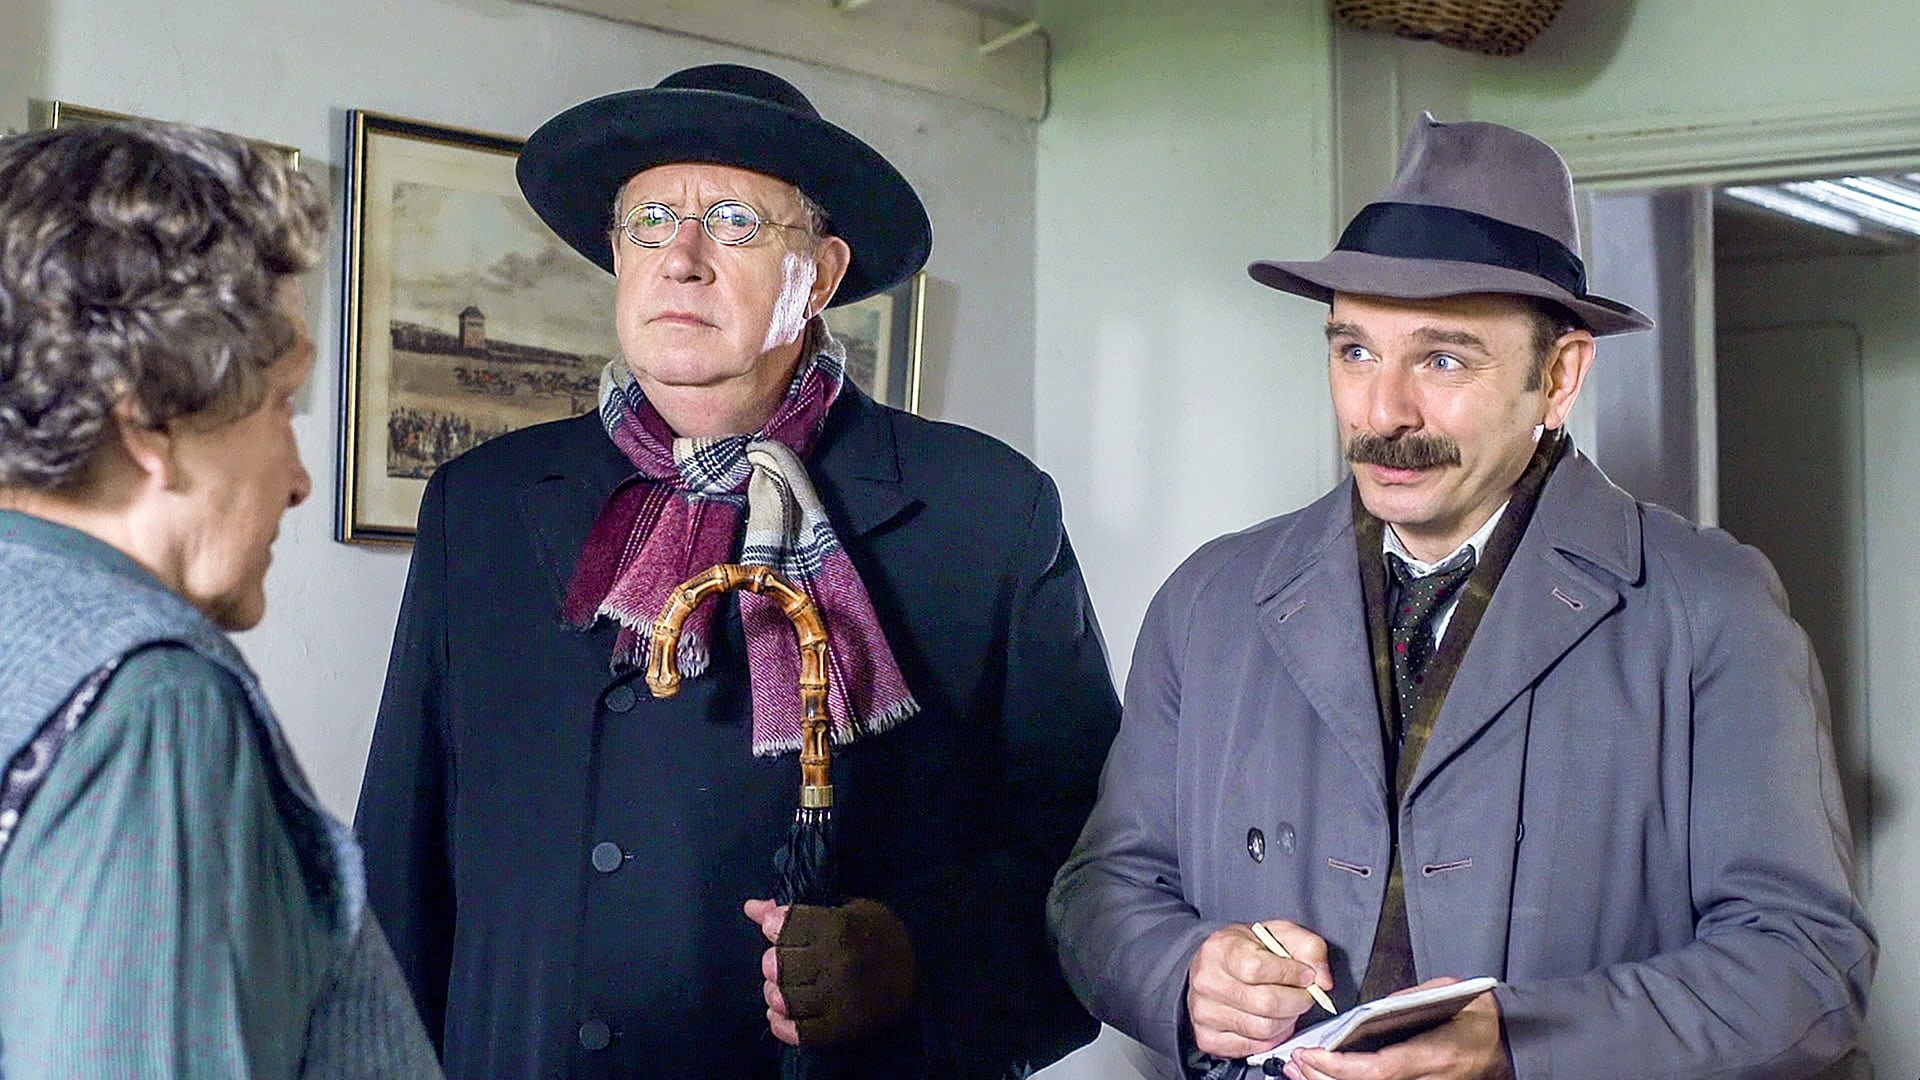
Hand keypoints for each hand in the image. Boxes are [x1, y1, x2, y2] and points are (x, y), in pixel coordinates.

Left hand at [744, 896, 915, 1048]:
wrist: (925, 966)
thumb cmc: (880, 932)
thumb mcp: (846, 909)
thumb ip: (797, 910)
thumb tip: (750, 907)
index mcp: (841, 927)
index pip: (784, 926)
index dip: (775, 926)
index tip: (779, 928)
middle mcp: (839, 963)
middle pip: (778, 964)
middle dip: (774, 960)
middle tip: (783, 960)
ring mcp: (840, 998)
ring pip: (785, 998)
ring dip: (774, 992)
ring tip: (781, 986)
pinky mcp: (843, 1027)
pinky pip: (800, 1032)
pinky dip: (781, 1024)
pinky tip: (780, 1014)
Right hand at [1185, 920, 1334, 1059]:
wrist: (1216, 966)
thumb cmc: (1248, 949)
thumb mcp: (1280, 934)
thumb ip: (1309, 948)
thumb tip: (1322, 980)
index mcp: (1220, 948)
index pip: (1258, 969)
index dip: (1292, 975)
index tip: (1306, 975)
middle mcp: (1206, 981)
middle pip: (1265, 1004)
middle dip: (1297, 1002)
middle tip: (1304, 995)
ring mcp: (1203, 1012)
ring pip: (1262, 1030)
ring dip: (1287, 1021)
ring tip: (1288, 1007)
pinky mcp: (1207, 1037)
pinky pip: (1253, 1047)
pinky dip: (1271, 1038)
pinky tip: (1272, 1021)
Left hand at [1283, 978, 1509, 1079]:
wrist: (1513, 1045)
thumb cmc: (1482, 1017)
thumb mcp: (1451, 992)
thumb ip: (1409, 997)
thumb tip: (1372, 1007)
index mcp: (1436, 1053)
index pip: (1380, 1068)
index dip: (1341, 1067)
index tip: (1313, 1055)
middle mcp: (1429, 1079)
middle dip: (1325, 1078)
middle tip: (1295, 1061)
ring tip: (1300, 1070)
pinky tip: (1328, 1076)